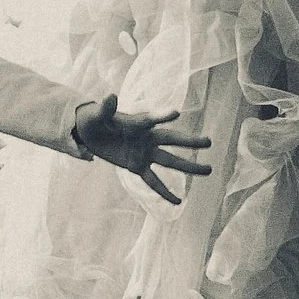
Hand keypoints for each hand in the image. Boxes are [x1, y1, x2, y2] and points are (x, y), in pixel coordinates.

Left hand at [71, 95, 217, 206]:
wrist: (90, 132)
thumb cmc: (96, 118)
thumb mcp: (98, 114)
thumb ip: (105, 108)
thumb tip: (111, 96)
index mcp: (138, 122)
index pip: (151, 119)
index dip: (162, 115)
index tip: (175, 113)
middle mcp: (146, 137)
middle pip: (171, 140)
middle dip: (189, 141)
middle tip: (208, 141)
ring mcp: (144, 152)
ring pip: (170, 161)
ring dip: (188, 167)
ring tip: (209, 170)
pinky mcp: (137, 166)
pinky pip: (153, 181)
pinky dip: (164, 192)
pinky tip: (178, 202)